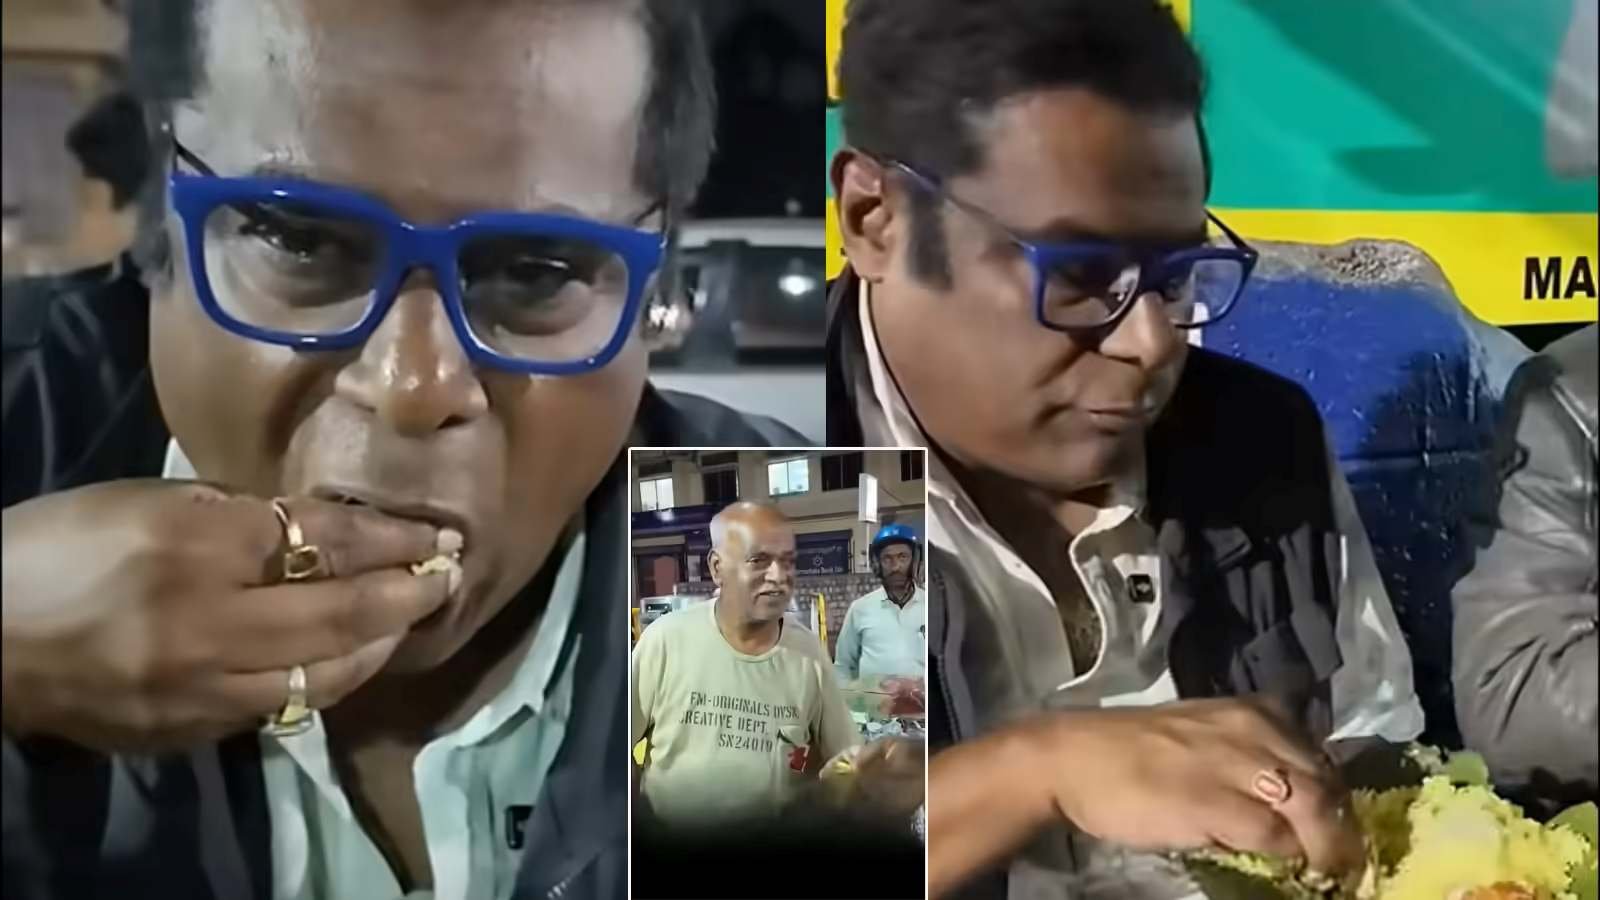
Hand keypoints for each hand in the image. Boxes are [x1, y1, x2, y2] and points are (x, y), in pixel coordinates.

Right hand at [2, 480, 453, 751]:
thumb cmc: (59, 549)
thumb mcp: (148, 501)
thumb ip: (240, 514)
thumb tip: (321, 528)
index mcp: (195, 549)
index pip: (321, 543)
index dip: (390, 541)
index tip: (437, 536)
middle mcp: (207, 625)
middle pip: (339, 615)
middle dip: (407, 596)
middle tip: (449, 577)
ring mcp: (200, 689)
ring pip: (323, 677)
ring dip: (379, 647)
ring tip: (409, 619)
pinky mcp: (189, 732)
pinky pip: (279, 707)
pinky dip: (325, 681)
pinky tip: (347, 659)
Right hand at [1035, 697, 1363, 875]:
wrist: (1075, 759)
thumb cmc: (1132, 749)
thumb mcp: (1204, 733)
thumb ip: (1249, 754)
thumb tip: (1288, 799)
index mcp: (1252, 711)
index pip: (1321, 754)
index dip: (1336, 794)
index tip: (1338, 823)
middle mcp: (1254, 730)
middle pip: (1327, 782)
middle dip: (1340, 825)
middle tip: (1340, 858)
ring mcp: (1238, 765)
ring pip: (1313, 808)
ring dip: (1326, 846)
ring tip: (1324, 869)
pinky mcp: (1217, 803)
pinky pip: (1274, 835)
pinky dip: (1285, 854)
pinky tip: (1279, 864)